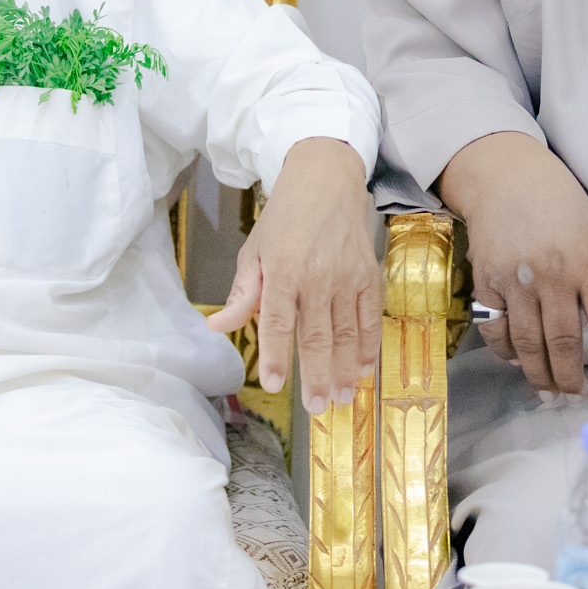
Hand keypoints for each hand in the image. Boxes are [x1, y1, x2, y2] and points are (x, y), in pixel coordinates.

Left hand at [207, 137, 379, 416]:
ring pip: (346, 331)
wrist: (325, 181)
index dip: (277, 355)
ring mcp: (347, 275)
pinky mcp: (369, 274)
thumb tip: (216, 328)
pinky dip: (368, 344)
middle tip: (317, 407)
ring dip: (345, 368)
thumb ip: (241, 294)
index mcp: (282, 269)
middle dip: (317, 374)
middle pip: (316, 333)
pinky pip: (370, 316)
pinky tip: (364, 368)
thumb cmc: (283, 219)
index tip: (275, 385)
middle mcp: (317, 275)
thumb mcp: (253, 251)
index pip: (278, 320)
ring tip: (342, 398)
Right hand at [439, 131, 587, 400]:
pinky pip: (495, 329)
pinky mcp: (485, 281)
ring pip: (528, 342)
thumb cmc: (561, 205)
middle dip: (572, 377)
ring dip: (540, 374)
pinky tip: (517, 363)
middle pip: (564, 340)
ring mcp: (515, 279)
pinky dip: (506, 352)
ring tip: (549, 393)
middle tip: (578, 398)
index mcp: (587, 261)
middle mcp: (552, 274)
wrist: (506, 176)